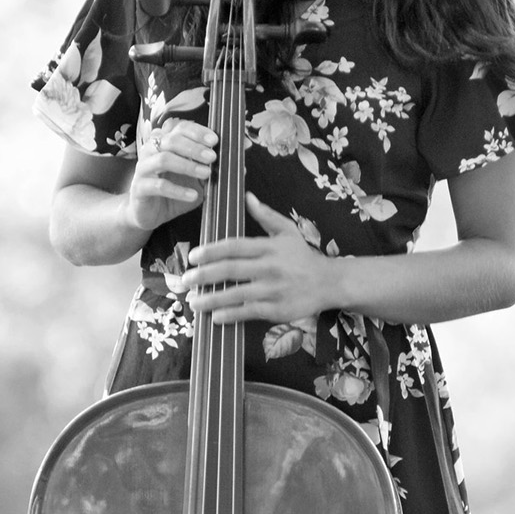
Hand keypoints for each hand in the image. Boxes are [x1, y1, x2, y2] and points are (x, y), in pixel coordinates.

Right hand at [126, 119, 216, 231]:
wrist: (150, 214)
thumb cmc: (174, 190)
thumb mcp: (197, 176)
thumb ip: (215, 162)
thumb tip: (244, 148)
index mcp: (165, 142)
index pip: (180, 128)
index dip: (197, 132)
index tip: (215, 140)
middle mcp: (151, 150)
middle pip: (172, 140)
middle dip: (195, 147)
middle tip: (213, 157)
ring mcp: (143, 168)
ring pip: (163, 159)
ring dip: (187, 165)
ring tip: (206, 173)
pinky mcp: (139, 188)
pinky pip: (158, 185)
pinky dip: (178, 190)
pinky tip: (193, 195)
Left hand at [178, 193, 335, 323]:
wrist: (329, 283)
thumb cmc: (303, 256)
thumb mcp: (288, 231)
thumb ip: (265, 215)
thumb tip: (247, 196)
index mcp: (269, 246)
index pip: (234, 246)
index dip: (211, 251)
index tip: (193, 257)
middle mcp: (270, 267)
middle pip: (230, 270)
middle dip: (204, 275)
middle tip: (185, 280)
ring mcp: (273, 290)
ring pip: (237, 294)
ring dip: (212, 299)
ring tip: (194, 302)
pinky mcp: (277, 309)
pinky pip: (250, 312)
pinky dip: (232, 315)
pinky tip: (216, 316)